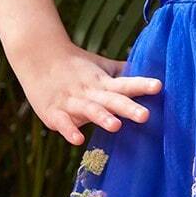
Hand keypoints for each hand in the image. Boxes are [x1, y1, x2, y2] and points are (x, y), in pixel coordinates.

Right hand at [22, 44, 162, 145]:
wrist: (37, 56)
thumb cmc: (74, 65)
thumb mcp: (100, 66)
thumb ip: (122, 73)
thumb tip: (148, 73)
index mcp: (103, 82)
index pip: (125, 84)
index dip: (142, 85)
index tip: (158, 86)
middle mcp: (90, 92)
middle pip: (111, 100)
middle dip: (128, 108)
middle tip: (145, 115)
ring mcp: (71, 102)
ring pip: (89, 110)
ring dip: (102, 118)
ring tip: (116, 126)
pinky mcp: (54, 112)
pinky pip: (63, 122)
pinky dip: (70, 130)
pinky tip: (78, 140)